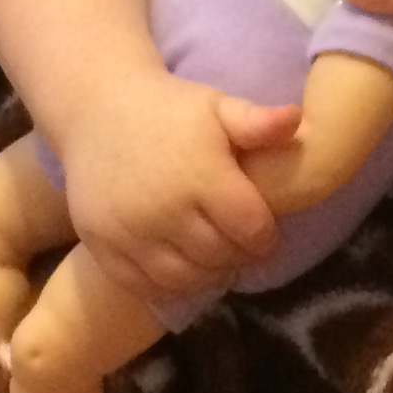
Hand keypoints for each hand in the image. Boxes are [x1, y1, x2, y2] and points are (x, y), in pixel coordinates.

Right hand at [57, 73, 297, 309]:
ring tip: (212, 260)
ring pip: (182, 279)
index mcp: (200, 175)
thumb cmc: (168, 109)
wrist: (96, 109)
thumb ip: (256, 122)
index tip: (264, 233)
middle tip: (239, 248)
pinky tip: (178, 268)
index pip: (251, 230)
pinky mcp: (101, 244)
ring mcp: (129, 231)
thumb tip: (297, 119)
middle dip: (237, 257)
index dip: (265, 237)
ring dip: (205, 276)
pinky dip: (166, 286)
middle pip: (218, 257)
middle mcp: (164, 209)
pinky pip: (142, 285)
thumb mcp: (215, 106)